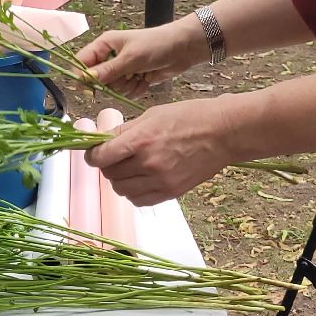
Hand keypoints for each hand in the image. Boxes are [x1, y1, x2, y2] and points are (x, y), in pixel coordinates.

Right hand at [78, 20, 208, 97]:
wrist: (182, 49)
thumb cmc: (156, 45)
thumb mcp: (130, 58)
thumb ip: (108, 70)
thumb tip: (86, 79)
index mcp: (104, 44)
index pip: (82, 62)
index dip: (83, 76)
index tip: (90, 90)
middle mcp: (110, 57)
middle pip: (98, 80)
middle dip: (112, 83)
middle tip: (127, 75)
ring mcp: (122, 68)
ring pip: (113, 88)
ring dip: (126, 87)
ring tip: (139, 75)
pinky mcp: (134, 78)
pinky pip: (126, 92)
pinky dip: (136, 89)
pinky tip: (146, 79)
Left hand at [86, 97, 237, 205]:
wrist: (223, 133)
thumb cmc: (190, 117)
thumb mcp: (152, 114)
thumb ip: (126, 130)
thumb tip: (103, 141)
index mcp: (141, 139)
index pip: (101, 157)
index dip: (93, 155)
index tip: (94, 152)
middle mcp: (148, 163)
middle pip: (109, 174)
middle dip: (107, 165)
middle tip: (115, 157)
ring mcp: (160, 180)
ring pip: (122, 190)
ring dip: (120, 180)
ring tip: (130, 168)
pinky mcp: (171, 192)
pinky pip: (139, 201)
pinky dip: (134, 193)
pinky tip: (141, 180)